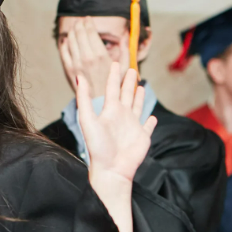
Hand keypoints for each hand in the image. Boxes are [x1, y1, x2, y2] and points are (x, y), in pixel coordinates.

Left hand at [60, 19, 119, 99]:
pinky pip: (64, 51)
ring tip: (75, 27)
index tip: (88, 18)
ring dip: (72, 31)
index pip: (91, 32)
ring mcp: (76, 64)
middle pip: (79, 33)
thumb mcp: (126, 68)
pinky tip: (67, 39)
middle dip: (79, 24)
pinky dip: (65, 43)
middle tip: (80, 20)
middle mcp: (87, 58)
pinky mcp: (69, 70)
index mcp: (101, 55)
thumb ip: (126, 50)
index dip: (88, 23)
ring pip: (71, 40)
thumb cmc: (115, 85)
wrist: (100, 102)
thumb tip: (125, 36)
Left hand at [79, 64, 157, 231]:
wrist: (111, 169)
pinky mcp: (143, 137)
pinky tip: (152, 117)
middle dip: (128, 82)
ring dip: (139, 97)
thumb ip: (84, 98)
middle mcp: (121, 116)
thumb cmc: (98, 147)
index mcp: (109, 111)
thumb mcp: (87, 119)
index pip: (112, 88)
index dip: (114, 75)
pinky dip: (151, 122)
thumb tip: (79, 76)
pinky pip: (148, 127)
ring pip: (137, 107)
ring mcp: (132, 126)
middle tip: (131, 68)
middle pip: (126, 94)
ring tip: (140, 86)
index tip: (116, 62)